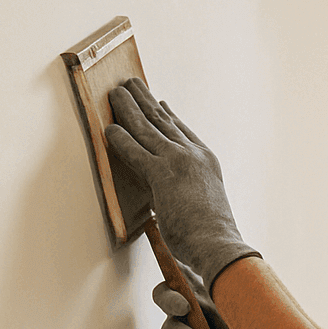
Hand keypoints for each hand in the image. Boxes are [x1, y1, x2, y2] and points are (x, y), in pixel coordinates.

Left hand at [106, 77, 259, 290]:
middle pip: (163, 120)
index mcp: (207, 161)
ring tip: (116, 93)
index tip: (158, 101)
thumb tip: (167, 195)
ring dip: (128, 108)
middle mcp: (194, 154)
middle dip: (144, 100)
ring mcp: (179, 161)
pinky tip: (109, 128)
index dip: (167, 114)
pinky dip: (120, 138)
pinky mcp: (163, 174)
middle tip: (131, 84)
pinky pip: (135, 150)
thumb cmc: (211, 235)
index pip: (182, 131)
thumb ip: (184, 191)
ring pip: (147, 127)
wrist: (218, 243)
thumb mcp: (203, 203)